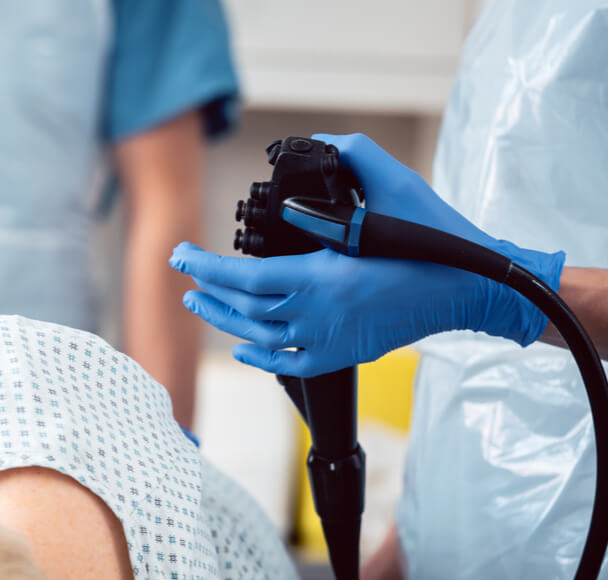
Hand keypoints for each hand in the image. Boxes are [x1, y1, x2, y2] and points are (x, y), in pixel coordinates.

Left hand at [171, 134, 563, 376]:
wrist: (471, 287)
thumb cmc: (434, 240)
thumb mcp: (396, 188)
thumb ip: (356, 159)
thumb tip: (325, 144)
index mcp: (325, 276)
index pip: (246, 277)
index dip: (207, 268)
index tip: (181, 256)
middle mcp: (319, 313)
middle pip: (245, 308)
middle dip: (208, 290)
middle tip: (185, 275)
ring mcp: (329, 338)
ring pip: (260, 335)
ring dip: (224, 319)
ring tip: (201, 302)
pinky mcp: (343, 353)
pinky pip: (289, 363)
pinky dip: (260, 355)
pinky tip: (243, 345)